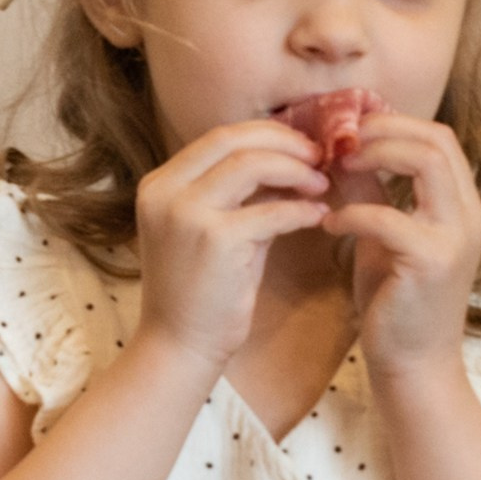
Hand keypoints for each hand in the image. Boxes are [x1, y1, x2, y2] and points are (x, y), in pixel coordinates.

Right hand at [133, 122, 327, 371]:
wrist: (179, 345)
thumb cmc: (200, 290)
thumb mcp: (213, 229)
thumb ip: (241, 194)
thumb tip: (289, 161)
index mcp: (159, 184)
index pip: (218, 137)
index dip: (266, 134)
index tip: (300, 145)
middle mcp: (166, 191)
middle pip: (234, 140)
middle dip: (284, 142)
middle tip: (319, 156)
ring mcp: (187, 213)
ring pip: (252, 164)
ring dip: (296, 170)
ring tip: (321, 186)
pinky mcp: (216, 240)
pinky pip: (272, 211)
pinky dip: (302, 210)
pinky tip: (320, 217)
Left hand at [335, 116, 480, 379]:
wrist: (414, 366)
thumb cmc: (397, 303)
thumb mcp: (382, 238)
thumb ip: (370, 193)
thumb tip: (340, 151)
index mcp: (461, 207)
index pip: (439, 138)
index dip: (393, 123)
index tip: (349, 127)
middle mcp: (468, 216)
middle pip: (436, 139)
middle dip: (383, 130)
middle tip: (338, 141)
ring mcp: (454, 237)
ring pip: (425, 161)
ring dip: (374, 155)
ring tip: (336, 168)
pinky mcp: (431, 261)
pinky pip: (388, 216)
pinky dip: (352, 212)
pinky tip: (329, 224)